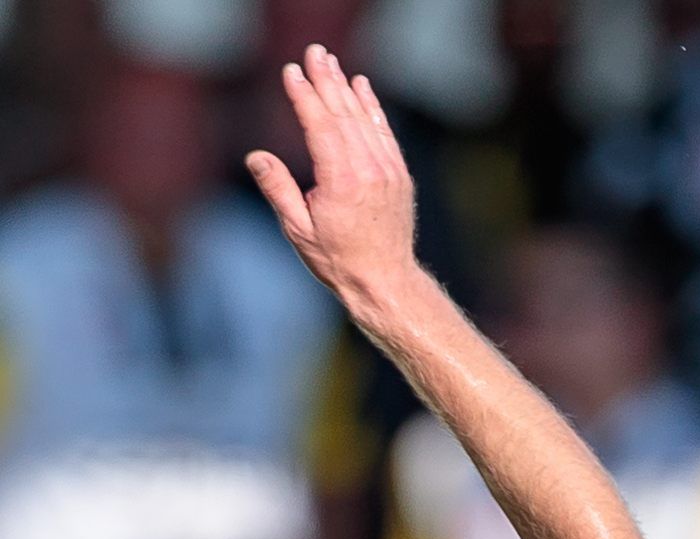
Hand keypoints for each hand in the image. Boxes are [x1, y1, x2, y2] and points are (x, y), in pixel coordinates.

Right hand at [247, 44, 417, 315]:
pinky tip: (362, 87)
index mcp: (342, 182)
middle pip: (343, 115)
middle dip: (326, 80)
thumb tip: (258, 156)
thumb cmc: (338, 260)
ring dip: (346, 87)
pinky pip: (384, 134)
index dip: (305, 97)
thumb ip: (279, 190)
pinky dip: (372, 109)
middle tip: (313, 52)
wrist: (386, 283)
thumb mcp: (299, 231)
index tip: (292, 72)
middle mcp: (369, 171)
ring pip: (364, 120)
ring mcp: (388, 173)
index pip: (320, 126)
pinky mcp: (400, 177)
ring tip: (330, 61)